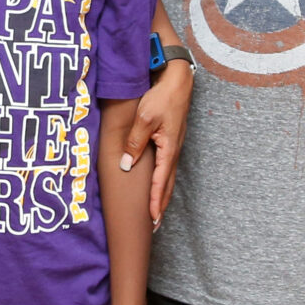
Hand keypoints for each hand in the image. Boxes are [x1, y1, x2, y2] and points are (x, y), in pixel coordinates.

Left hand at [118, 61, 190, 226]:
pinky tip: (157, 184)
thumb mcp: (145, 119)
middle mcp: (174, 151)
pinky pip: (166, 166)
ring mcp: (173, 146)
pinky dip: (162, 181)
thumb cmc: (162, 97)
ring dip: (162, 195)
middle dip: (161, 205)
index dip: (155, 201)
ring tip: (156, 211)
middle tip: (155, 224)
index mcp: (169, 148)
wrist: (178, 80)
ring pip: (168, 176)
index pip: (161, 181)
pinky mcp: (170, 140)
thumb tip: (126, 166)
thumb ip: (135, 143)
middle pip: (168, 184)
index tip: (152, 218)